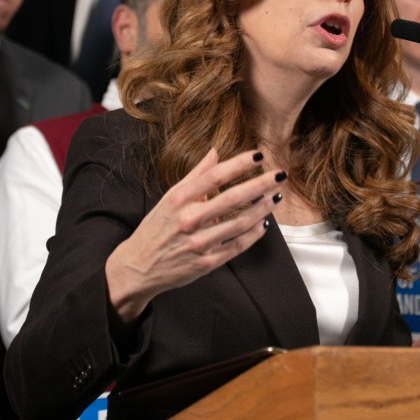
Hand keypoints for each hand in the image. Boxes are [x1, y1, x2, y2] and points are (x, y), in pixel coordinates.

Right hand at [106, 148, 284, 322]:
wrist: (139, 267)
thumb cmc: (156, 228)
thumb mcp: (170, 198)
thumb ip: (195, 176)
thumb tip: (214, 152)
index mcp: (178, 199)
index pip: (214, 176)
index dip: (239, 164)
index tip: (259, 155)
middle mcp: (189, 220)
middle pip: (232, 198)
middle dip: (260, 185)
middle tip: (280, 174)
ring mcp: (198, 243)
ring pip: (239, 223)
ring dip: (262, 208)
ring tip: (276, 196)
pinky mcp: (206, 263)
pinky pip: (237, 246)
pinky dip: (254, 234)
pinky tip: (264, 223)